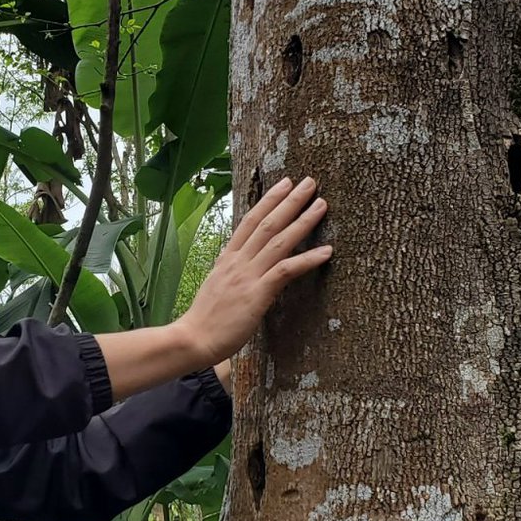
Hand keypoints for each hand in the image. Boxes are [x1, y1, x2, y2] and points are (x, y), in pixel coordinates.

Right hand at [178, 177, 331, 367]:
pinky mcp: (258, 294)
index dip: (269, 200)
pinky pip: (287, 270)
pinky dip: (308, 259)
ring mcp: (248, 276)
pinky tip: (327, 251)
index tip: (284, 183)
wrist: (193, 338)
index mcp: (227, 258)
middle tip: (310, 182)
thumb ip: (229, 271)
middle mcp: (238, 261)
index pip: (250, 221)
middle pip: (267, 223)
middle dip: (290, 200)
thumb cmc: (205, 319)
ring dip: (303, 221)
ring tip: (322, 204)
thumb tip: (238, 263)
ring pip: (279, 240)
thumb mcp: (215, 285)